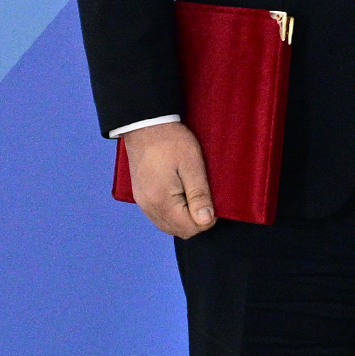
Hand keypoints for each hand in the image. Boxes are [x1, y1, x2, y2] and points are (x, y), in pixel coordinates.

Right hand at [123, 122, 216, 236]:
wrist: (145, 125)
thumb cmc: (171, 141)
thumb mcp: (192, 165)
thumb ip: (199, 195)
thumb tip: (206, 221)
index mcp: (161, 201)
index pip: (189, 228)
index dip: (207, 220)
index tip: (213, 202)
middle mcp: (148, 207)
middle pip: (178, 231)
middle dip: (196, 221)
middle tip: (205, 198)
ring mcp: (142, 203)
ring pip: (168, 226)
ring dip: (185, 219)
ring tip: (194, 196)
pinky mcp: (141, 197)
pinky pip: (159, 216)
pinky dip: (173, 214)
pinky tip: (181, 197)